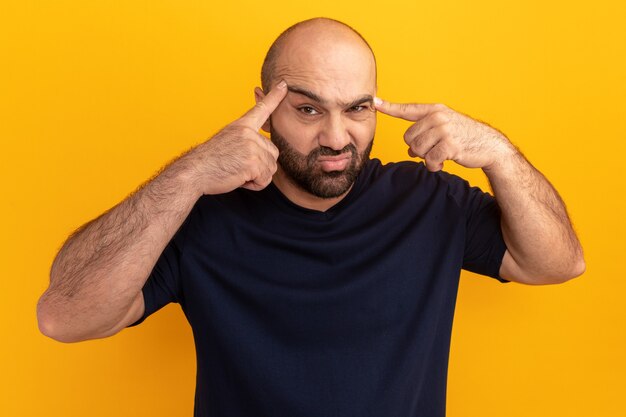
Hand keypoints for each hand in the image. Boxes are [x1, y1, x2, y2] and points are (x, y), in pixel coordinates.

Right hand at [184, 81, 287, 194]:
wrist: (195, 172)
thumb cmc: (210, 162)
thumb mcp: (228, 141)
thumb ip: (246, 140)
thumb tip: (262, 149)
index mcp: (241, 126)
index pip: (261, 109)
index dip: (275, 97)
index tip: (284, 84)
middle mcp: (248, 133)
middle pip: (273, 153)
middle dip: (260, 166)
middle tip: (238, 165)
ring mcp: (252, 147)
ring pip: (271, 168)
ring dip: (257, 176)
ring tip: (237, 171)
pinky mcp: (253, 162)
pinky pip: (265, 179)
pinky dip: (254, 184)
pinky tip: (239, 179)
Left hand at [374, 98, 512, 171]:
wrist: (489, 145)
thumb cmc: (465, 137)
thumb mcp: (445, 129)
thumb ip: (426, 134)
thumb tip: (409, 150)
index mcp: (435, 111)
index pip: (408, 109)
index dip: (390, 107)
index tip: (375, 102)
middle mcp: (438, 117)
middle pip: (409, 138)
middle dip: (418, 148)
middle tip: (434, 149)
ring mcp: (444, 130)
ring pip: (417, 150)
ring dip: (426, 158)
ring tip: (440, 155)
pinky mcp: (450, 145)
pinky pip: (429, 160)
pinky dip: (434, 166)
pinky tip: (443, 162)